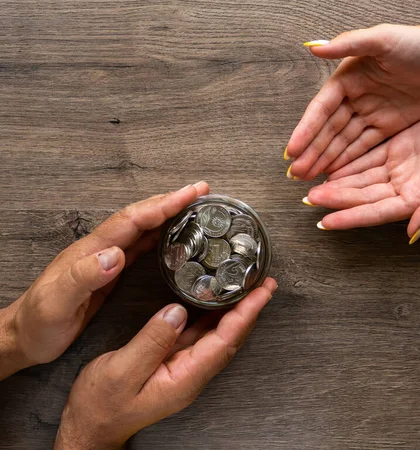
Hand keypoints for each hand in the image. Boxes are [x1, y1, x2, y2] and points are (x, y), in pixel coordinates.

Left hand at [0, 182, 208, 378]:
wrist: (24, 336)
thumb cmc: (38, 323)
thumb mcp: (56, 303)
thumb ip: (83, 277)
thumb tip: (115, 254)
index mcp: (91, 251)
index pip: (132, 219)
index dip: (162, 205)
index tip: (189, 194)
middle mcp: (100, 249)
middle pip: (140, 216)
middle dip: (170, 201)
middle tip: (200, 192)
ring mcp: (104, 259)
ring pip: (141, 228)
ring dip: (167, 214)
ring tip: (193, 207)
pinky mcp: (108, 272)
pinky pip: (139, 246)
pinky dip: (158, 235)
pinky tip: (171, 236)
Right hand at [54, 278, 277, 449]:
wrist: (89, 427)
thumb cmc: (101, 406)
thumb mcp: (121, 372)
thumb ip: (151, 342)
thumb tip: (176, 311)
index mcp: (185, 378)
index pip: (226, 340)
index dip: (246, 314)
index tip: (262, 292)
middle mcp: (192, 374)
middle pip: (230, 337)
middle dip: (251, 310)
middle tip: (265, 283)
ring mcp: (184, 368)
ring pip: (219, 336)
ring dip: (236, 312)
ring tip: (249, 288)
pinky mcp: (173, 362)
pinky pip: (201, 336)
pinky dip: (213, 317)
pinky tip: (215, 303)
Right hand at [286, 23, 419, 179]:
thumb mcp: (382, 39)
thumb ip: (348, 43)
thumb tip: (313, 48)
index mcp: (349, 77)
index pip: (322, 109)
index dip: (306, 131)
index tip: (292, 151)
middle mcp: (357, 97)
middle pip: (329, 130)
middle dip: (312, 152)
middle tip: (296, 174)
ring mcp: (372, 113)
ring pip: (343, 142)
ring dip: (326, 160)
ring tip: (309, 179)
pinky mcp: (389, 126)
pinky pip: (364, 147)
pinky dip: (349, 161)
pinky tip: (335, 174)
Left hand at [304, 91, 419, 240]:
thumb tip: (412, 233)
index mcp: (416, 199)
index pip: (375, 212)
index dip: (350, 218)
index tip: (325, 223)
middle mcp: (403, 186)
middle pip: (362, 196)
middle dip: (335, 199)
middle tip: (308, 201)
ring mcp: (398, 167)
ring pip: (360, 178)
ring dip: (337, 183)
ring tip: (312, 187)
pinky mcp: (397, 147)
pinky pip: (366, 157)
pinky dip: (348, 162)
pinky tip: (329, 166)